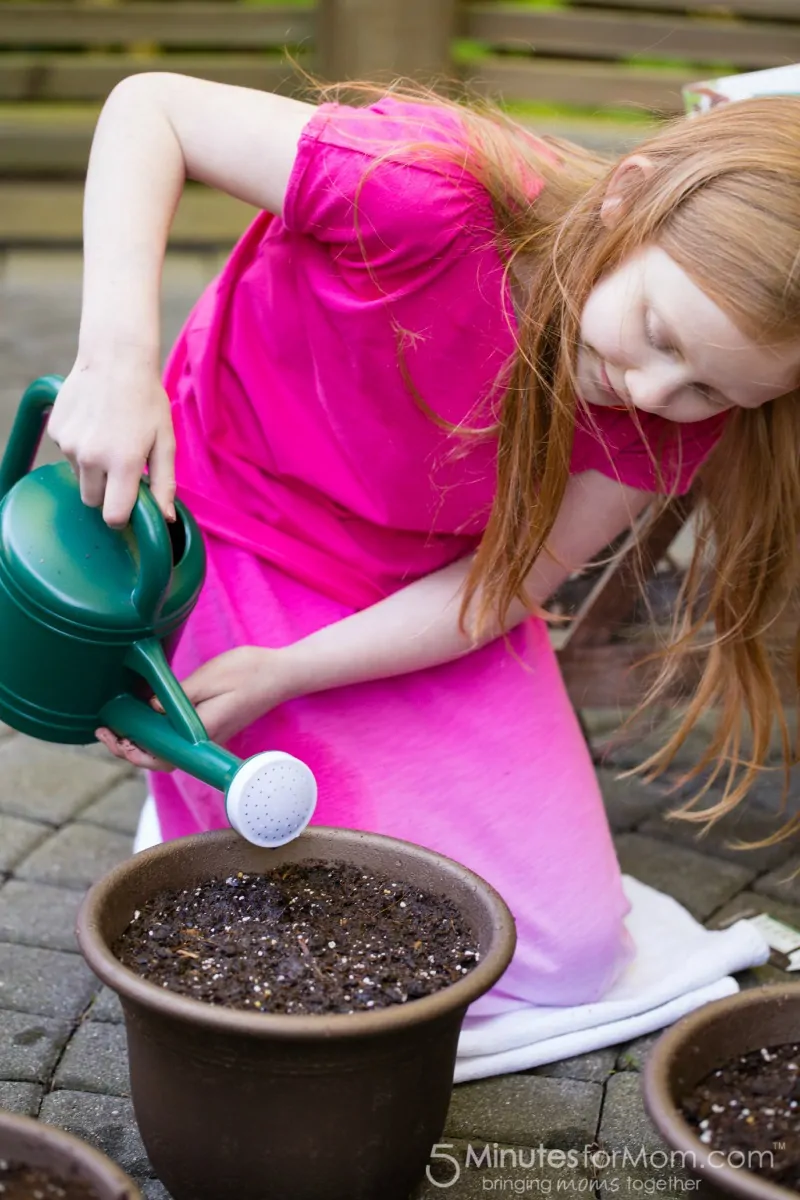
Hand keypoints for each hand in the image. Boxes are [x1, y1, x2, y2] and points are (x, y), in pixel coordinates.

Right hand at [47, 355, 175, 527]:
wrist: (115, 359)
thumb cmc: (146, 400)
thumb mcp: (165, 442)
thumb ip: (165, 484)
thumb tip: (166, 518)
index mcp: (123, 464)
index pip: (113, 516)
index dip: (122, 516)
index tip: (130, 506)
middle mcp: (91, 458)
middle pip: (92, 501)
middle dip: (107, 493)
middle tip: (122, 467)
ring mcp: (69, 445)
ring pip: (80, 477)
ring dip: (93, 469)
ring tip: (110, 439)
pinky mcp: (56, 432)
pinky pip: (68, 455)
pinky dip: (80, 448)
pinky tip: (95, 425)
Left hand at [95, 646, 295, 770]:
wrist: (282, 674)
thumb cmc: (249, 671)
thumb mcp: (209, 676)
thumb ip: (178, 696)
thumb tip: (150, 709)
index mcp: (203, 732)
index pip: (161, 757)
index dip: (132, 752)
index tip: (112, 735)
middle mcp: (205, 741)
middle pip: (160, 759)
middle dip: (128, 750)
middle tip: (104, 731)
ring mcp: (209, 736)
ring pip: (168, 750)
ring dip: (140, 742)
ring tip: (116, 726)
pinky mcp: (211, 728)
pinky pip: (178, 740)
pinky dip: (156, 734)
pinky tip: (144, 719)